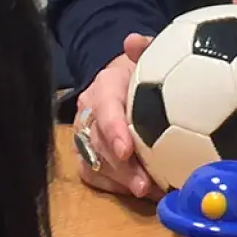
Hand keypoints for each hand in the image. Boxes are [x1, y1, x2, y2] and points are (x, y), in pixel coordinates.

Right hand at [74, 33, 163, 199]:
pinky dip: (116, 188)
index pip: (103, 110)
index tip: (127, 150)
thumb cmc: (141, 73)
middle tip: (146, 185)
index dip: (113, 130)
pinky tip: (145, 195)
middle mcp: (87, 115)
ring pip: (94, 165)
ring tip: (151, 195)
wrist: (121, 82)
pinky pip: (95, 177)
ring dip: (121, 182)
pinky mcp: (86, 157)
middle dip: (120, 168)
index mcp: (102, 89)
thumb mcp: (148, 57)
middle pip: (98, 145)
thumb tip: (133, 41)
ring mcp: (84, 138)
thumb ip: (145, 49)